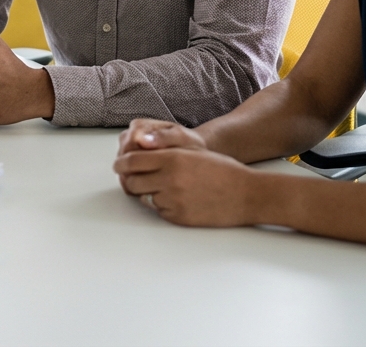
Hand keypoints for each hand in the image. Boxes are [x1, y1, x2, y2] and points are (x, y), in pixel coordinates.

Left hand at [113, 121, 256, 226]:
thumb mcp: (193, 151)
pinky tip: (176, 198)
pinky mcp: (178, 217)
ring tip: (158, 187)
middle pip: (132, 181)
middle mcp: (169, 179)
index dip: (121, 163)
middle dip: (130, 179)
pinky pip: (159, 210)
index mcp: (172, 159)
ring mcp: (173, 200)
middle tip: (132, 178)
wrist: (246, 194)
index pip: (132, 160)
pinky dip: (162, 205)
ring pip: (144, 197)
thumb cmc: (222, 170)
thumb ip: (165, 149)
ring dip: (146, 192)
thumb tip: (140, 147)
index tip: (118, 165)